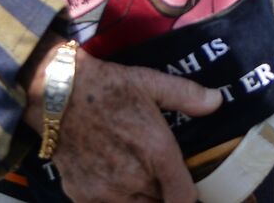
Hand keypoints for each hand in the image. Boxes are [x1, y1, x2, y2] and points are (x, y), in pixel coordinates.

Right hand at [23, 39, 223, 202]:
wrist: (56, 94)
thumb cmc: (108, 86)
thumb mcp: (151, 82)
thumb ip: (187, 95)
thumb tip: (217, 101)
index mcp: (157, 153)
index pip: (183, 198)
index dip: (189, 197)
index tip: (189, 189)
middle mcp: (133, 180)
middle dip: (164, 195)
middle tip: (163, 179)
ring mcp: (105, 192)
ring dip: (142, 199)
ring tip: (140, 180)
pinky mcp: (81, 196)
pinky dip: (115, 199)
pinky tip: (114, 181)